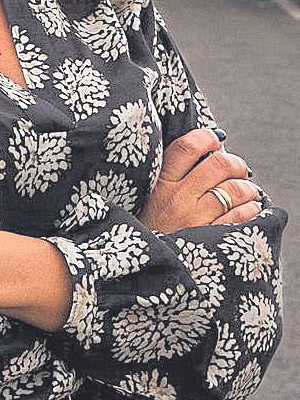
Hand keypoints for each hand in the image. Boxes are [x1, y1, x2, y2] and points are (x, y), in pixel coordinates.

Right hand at [141, 128, 262, 232]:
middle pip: (219, 164)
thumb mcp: (150, 194)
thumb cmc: (151, 223)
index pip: (187, 147)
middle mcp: (179, 198)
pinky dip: (252, 208)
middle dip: (235, 162)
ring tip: (244, 190)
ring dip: (247, 187)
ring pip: (236, 190)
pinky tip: (247, 208)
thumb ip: (172, 172)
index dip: (206, 137)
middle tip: (236, 168)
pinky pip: (243, 215)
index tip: (214, 139)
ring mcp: (197, 219)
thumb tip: (209, 146)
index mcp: (160, 183)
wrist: (147, 261)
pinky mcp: (212, 238)